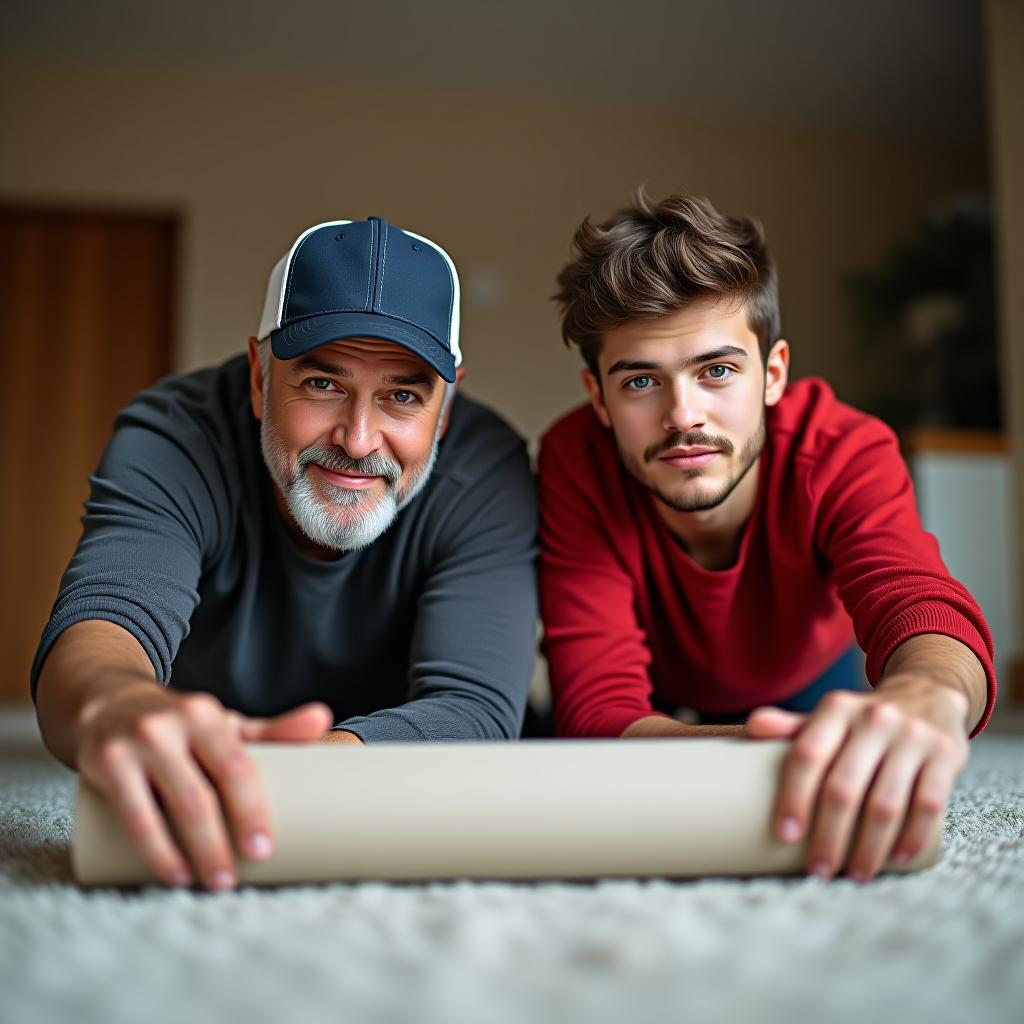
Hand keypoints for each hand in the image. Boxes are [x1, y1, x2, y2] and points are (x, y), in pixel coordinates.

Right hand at [76, 683, 331, 890]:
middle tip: (236, 879)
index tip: (263, 849)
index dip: (251, 810)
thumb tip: (324, 719)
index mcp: (206, 715)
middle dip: (221, 843)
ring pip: (167, 810)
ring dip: (191, 854)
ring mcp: (133, 746)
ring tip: (212, 883)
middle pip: (201, 795)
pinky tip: (174, 874)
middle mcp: (169, 727)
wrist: (109, 702)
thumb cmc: (181, 724)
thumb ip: (273, 730)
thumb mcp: (224, 724)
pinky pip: (132, 817)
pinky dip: (155, 851)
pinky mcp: (103, 764)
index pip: (235, 767)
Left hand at [746, 678, 968, 881]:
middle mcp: (873, 719)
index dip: (794, 797)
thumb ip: (793, 727)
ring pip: (885, 804)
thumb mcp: (831, 716)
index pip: (808, 755)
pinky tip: (897, 859)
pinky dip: (911, 837)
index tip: (785, 835)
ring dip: (868, 848)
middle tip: (819, 870)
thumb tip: (750, 726)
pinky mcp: (945, 755)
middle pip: (843, 787)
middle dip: (828, 836)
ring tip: (855, 874)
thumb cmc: (865, 719)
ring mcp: (912, 736)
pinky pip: (928, 805)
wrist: (929, 693)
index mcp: (836, 709)